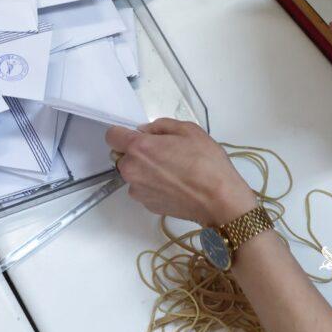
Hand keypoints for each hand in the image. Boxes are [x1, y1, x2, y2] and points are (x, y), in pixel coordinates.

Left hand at [106, 118, 256, 225]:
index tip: (138, 136)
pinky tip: (174, 185)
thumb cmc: (206, 163)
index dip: (123, 133)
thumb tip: (145, 130)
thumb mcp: (188, 130)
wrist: (219, 200)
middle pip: (122, 157)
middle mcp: (132, 170)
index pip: (112, 136)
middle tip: (164, 153)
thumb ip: (161, 126)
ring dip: (145, 171)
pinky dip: (153, 186)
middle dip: (137, 153)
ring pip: (133, 174)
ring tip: (172, 171)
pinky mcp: (147, 205)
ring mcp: (138, 191)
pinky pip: (143, 190)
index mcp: (139, 148)